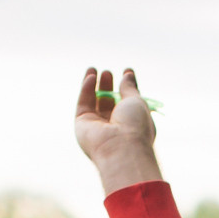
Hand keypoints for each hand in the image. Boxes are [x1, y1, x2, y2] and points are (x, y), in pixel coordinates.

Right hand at [74, 66, 162, 195]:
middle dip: (107, 87)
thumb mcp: (136, 101)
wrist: (121, 148)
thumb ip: (129, 88)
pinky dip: (86, 90)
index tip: (127, 71)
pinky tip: (90, 77)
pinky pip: (84, 104)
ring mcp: (97, 127)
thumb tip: (127, 75)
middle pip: (109, 103)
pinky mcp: (82, 125)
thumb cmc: (135, 126)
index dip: (126, 87)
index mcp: (133, 124)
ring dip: (93, 85)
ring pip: (93, 102)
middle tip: (108, 72)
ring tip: (93, 69)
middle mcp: (114, 127)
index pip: (128, 103)